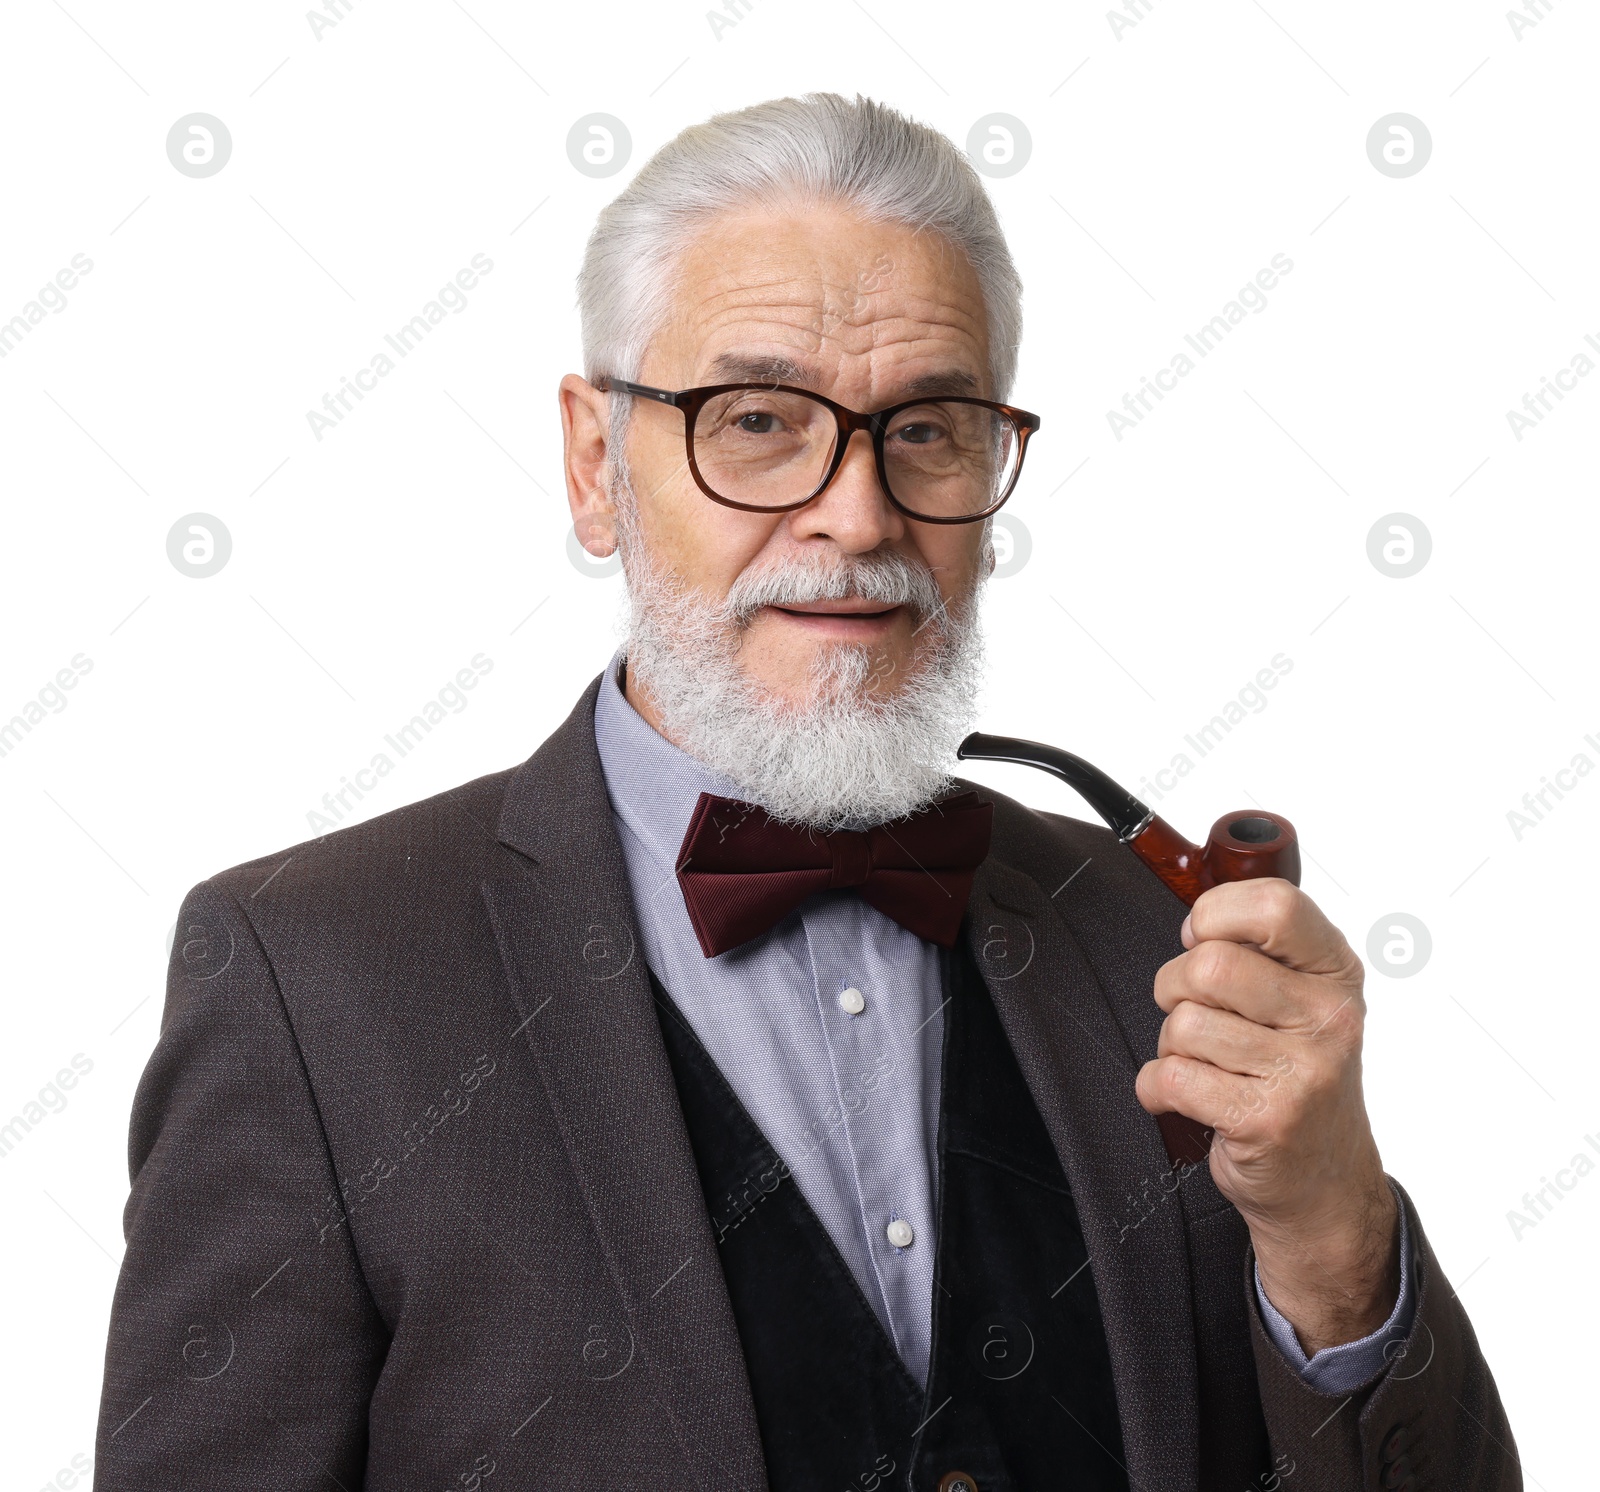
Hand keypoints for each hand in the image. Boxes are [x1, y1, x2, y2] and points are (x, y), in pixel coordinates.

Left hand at [1133, 878, 1400, 1354]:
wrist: (1325, 1185)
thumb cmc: (1296, 1080)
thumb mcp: (1302, 1001)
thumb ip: (1260, 950)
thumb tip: (1193, 916)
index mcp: (1336, 972)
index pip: (1273, 905)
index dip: (1215, 915)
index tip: (1202, 939)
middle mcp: (1330, 1016)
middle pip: (1208, 964)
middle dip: (1176, 987)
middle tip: (1195, 1015)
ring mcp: (1304, 1070)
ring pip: (1183, 1022)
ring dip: (1172, 1045)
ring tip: (1207, 1066)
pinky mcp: (1267, 1118)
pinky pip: (1172, 1076)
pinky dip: (1158, 1088)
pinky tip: (1188, 1099)